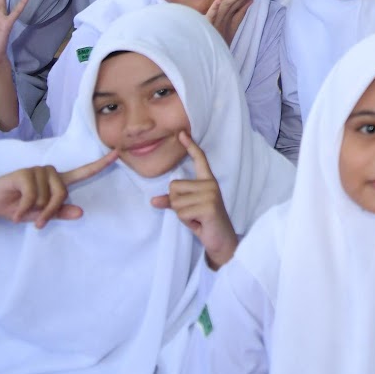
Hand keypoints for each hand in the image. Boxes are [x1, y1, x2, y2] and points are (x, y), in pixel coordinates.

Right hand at [0, 150, 117, 226]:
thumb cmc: (16, 207)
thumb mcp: (39, 215)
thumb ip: (59, 213)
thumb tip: (81, 213)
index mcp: (58, 181)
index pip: (83, 172)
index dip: (101, 164)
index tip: (118, 153)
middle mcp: (51, 173)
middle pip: (62, 194)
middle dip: (49, 211)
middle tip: (37, 222)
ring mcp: (38, 170)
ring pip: (47, 197)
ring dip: (34, 210)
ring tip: (22, 211)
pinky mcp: (25, 173)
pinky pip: (32, 196)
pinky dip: (25, 209)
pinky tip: (16, 211)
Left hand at [150, 133, 237, 266]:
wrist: (221, 240)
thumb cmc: (204, 222)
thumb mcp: (187, 209)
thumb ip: (173, 202)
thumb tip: (153, 201)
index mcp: (207, 181)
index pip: (199, 160)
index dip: (190, 146)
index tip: (181, 133)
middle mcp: (210, 184)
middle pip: (174, 186)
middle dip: (176, 204)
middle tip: (192, 213)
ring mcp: (210, 194)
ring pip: (175, 201)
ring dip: (181, 214)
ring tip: (196, 218)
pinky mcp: (208, 206)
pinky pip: (181, 212)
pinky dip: (186, 221)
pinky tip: (198, 223)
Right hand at [203, 0, 267, 41]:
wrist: (206, 53)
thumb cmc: (218, 39)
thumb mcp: (232, 26)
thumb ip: (240, 13)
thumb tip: (251, 0)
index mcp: (229, 13)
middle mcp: (223, 14)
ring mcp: (215, 19)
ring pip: (226, 5)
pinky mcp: (207, 27)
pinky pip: (210, 18)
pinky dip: (214, 9)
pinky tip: (218, 0)